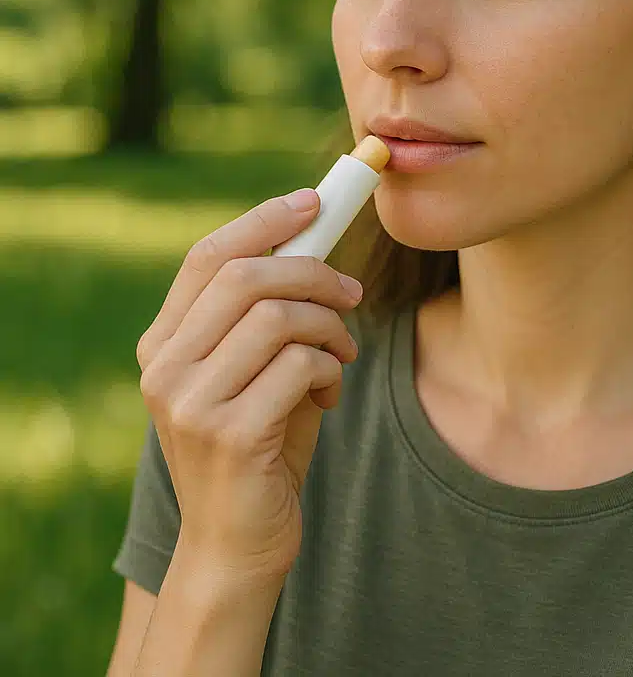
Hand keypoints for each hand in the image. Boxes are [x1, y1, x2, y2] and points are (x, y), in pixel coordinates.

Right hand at [135, 189, 362, 582]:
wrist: (238, 545)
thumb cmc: (259, 445)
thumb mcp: (255, 372)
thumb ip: (268, 316)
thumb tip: (315, 242)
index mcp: (164, 345)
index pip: (207, 257)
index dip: (262, 221)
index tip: (312, 202)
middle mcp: (165, 368)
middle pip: (248, 276)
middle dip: (315, 272)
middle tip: (353, 292)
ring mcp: (191, 403)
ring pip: (281, 317)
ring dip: (331, 327)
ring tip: (343, 354)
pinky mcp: (231, 435)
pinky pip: (302, 365)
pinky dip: (332, 368)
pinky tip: (331, 394)